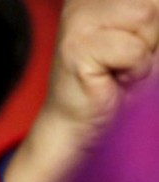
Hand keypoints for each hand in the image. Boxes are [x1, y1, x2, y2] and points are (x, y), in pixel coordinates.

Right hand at [5, 0, 158, 181]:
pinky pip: (132, 50)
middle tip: (129, 59)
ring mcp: (76, 19)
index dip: (152, 28)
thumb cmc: (119, 82)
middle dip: (153, 35)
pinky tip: (113, 79)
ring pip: (144, 17)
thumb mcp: (148, 39)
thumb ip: (153, 18)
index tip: (131, 47)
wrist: (78, 125)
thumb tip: (152, 13)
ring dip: (144, 50)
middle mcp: (82, 1)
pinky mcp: (75, 47)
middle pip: (151, 3)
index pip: (149, 1)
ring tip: (123, 67)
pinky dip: (135, 68)